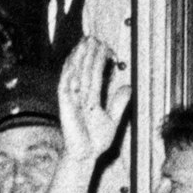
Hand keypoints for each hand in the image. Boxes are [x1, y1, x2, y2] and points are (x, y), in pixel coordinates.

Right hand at [56, 38, 130, 160]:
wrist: (85, 155)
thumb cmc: (95, 140)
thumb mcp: (113, 118)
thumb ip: (119, 102)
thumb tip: (129, 87)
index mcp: (90, 96)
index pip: (95, 72)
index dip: (100, 59)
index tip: (107, 48)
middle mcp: (79, 94)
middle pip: (84, 68)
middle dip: (89, 52)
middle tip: (94, 37)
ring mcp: (71, 98)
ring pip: (76, 72)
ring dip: (80, 56)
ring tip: (86, 42)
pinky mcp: (64, 103)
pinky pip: (66, 83)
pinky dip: (69, 70)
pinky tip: (73, 58)